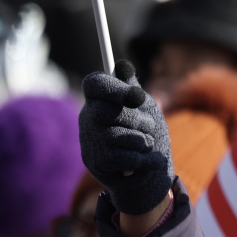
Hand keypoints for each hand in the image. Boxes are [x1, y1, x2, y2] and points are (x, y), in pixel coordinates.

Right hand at [79, 60, 172, 215]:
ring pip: (124, 137)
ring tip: (145, 145)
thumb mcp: (143, 106)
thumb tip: (122, 66)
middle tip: (149, 126)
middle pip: (113, 112)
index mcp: (98, 97)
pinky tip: (147, 161)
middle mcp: (87, 116)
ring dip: (145, 142)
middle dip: (141, 121)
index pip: (95, 84)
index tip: (138, 97)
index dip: (115, 88)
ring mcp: (88, 140)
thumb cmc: (143, 131)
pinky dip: (145, 160)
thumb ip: (132, 88)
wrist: (145, 170)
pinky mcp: (94, 162)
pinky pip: (127, 157)